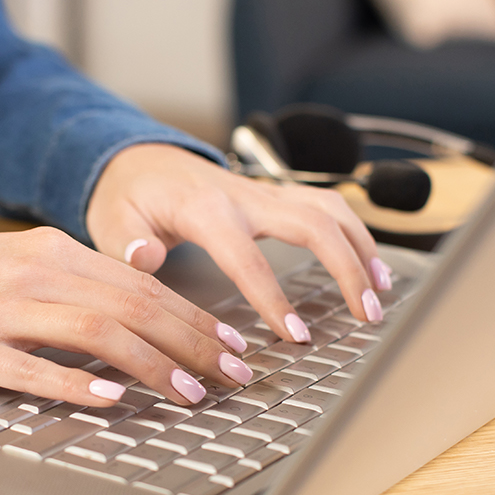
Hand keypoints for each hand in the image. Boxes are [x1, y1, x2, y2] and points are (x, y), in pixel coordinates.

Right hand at [0, 228, 254, 406]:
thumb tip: (136, 319)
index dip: (195, 316)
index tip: (232, 344)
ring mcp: (2, 311)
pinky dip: (79, 383)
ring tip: (190, 394)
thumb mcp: (15, 269)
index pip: (141, 284)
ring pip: (97, 333)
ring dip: (153, 366)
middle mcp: (35, 274)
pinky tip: (113, 398)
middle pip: (134, 307)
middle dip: (193, 344)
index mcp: (50, 252)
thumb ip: (73, 288)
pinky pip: (35, 367)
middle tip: (233, 376)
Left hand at [86, 144, 391, 342]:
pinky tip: (373, 269)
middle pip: (314, 224)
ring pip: (331, 210)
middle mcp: (245, 195)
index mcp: (206, 208)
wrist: (139, 161)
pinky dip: (357, 235)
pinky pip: (328, 208)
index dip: (273, 296)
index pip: (248, 256)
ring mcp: (266, 192)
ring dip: (363, 249)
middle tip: (367, 315)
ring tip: (382, 294)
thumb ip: (127, 242)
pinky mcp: (277, 196)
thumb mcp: (112, 220)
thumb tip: (147, 257)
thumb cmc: (128, 198)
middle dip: (347, 269)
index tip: (295, 333)